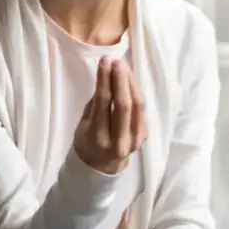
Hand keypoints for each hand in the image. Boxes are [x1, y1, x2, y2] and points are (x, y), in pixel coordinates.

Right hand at [73, 57, 147, 174]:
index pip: (103, 103)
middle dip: (121, 79)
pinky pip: (142, 111)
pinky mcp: (145, 137)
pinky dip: (136, 93)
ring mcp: (135, 141)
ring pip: (137, 106)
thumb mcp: (83, 124)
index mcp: (97, 138)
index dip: (105, 80)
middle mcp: (118, 141)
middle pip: (124, 105)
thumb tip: (107, 76)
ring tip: (124, 67)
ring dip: (131, 83)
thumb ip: (96, 104)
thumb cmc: (87, 141)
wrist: (101, 167)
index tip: (105, 61)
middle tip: (117, 61)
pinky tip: (130, 81)